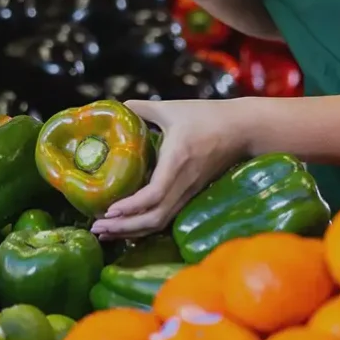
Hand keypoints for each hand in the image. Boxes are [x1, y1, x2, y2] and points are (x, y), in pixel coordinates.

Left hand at [91, 98, 249, 238]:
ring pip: (161, 222)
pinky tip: (128, 226)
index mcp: (177, 161)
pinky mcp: (192, 194)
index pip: (154, 194)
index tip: (108, 210)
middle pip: (155, 218)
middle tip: (96, 228)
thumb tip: (115, 107)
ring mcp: (190, 192)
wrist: (243, 129)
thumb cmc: (207, 116)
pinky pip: (168, 217)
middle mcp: (184, 183)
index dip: (131, 207)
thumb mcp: (171, 108)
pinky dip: (146, 226)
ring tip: (106, 232)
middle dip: (124, 228)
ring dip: (133, 231)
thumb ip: (141, 108)